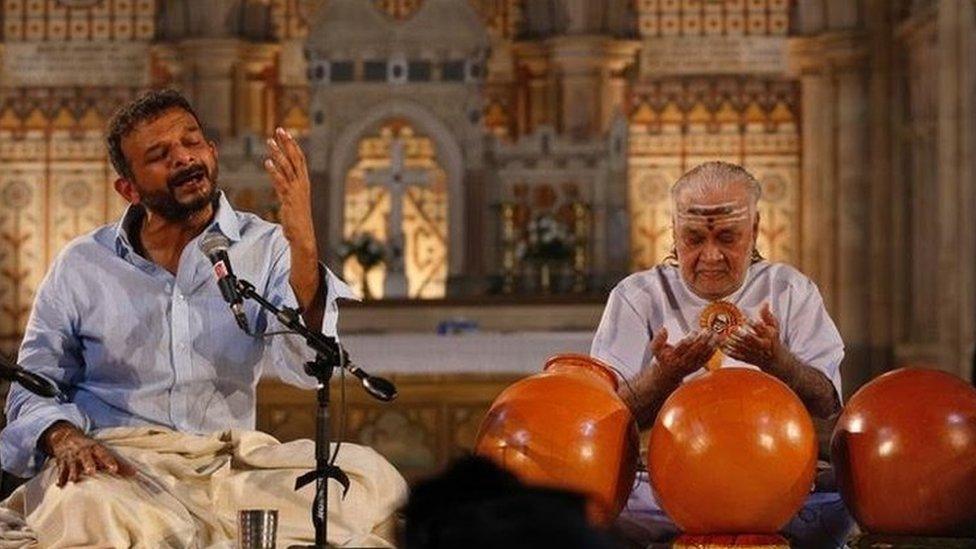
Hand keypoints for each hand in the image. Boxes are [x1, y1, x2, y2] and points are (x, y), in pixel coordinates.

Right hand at [41, 422, 134, 486]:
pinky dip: (60, 479)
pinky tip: (60, 486)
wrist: (65, 438)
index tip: (114, 469)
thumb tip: (135, 474)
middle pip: (86, 457)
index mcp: (95, 448)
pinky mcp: (62, 464)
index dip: (109, 461)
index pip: (104, 454)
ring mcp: (72, 458)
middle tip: (91, 471)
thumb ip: (118, 463)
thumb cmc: (91, 448)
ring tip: (74, 481)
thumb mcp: (103, 451)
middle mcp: (83, 452)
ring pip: (72, 465)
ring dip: (73, 473)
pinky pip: (61, 471)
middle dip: (89, 464)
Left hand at [263, 127, 316, 251]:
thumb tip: (281, 180)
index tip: (285, 133)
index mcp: (304, 182)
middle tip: (279, 130)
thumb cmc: (298, 219)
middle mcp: (302, 184)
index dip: (293, 145)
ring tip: (269, 142)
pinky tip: (267, 163)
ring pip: (287, 168)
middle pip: (295, 158)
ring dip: (278, 153)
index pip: (300, 158)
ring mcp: (296, 191)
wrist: (303, 235)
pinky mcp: (289, 199)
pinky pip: (281, 182)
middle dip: (287, 143)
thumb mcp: (294, 200)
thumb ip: (288, 188)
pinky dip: (274, 172)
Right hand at [650, 327, 718, 381]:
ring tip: (716, 335)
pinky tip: (717, 343)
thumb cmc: (662, 359)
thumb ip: (658, 339)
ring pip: (703, 354)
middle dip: (702, 340)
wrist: (666, 376)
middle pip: (695, 350)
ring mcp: (691, 365)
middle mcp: (683, 362)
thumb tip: (664, 329)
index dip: (689, 339)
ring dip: (710, 344)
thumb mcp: (655, 349)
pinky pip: (707, 358)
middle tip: (707, 331)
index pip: (682, 347)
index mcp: (672, 357)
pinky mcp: (697, 367)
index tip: (693, 332)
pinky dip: (713, 351)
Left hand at [721, 302, 781, 369]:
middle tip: (731, 327)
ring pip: (740, 347)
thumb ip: (767, 315)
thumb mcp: (774, 326)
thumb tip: (764, 303)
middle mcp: (761, 345)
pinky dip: (727, 351)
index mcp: (768, 336)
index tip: (743, 317)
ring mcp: (754, 353)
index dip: (750, 322)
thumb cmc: (772, 338)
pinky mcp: (747, 359)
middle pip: (748, 339)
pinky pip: (736, 355)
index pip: (759, 328)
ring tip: (722, 334)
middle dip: (739, 333)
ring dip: (730, 341)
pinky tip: (720, 345)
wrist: (775, 358)